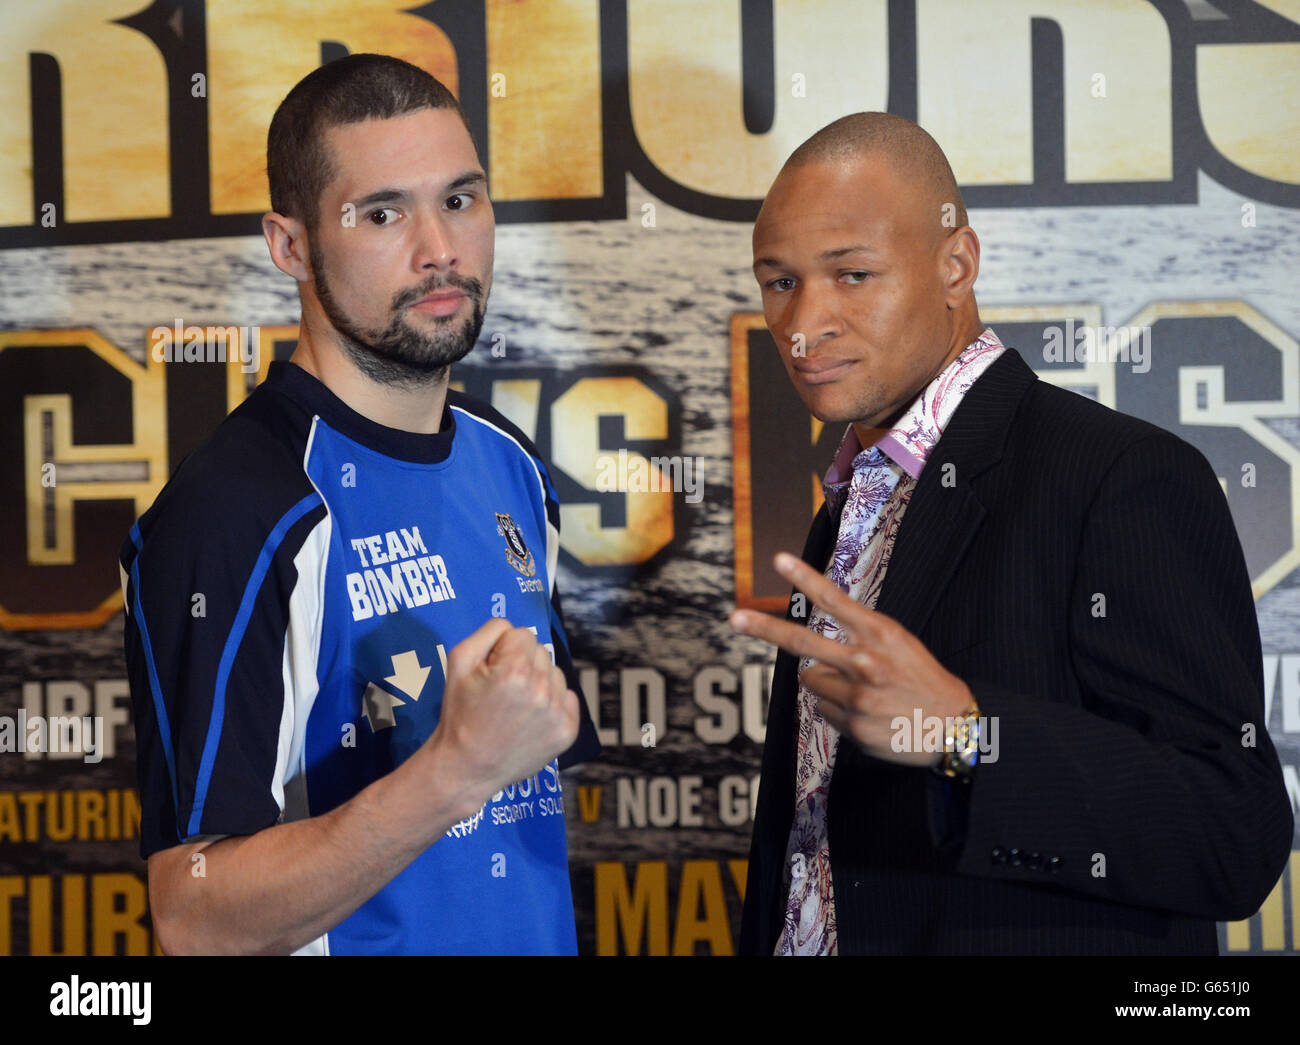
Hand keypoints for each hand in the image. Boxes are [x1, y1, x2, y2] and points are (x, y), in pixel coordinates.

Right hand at [427, 618, 579, 809]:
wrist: (467, 767)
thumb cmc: (460, 713)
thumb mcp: (458, 662)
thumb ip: (488, 631)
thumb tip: (513, 628)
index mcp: (515, 670)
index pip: (522, 634)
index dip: (503, 650)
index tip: (491, 672)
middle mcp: (541, 690)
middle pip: (541, 652)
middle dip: (522, 664)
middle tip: (501, 691)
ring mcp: (557, 713)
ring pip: (555, 674)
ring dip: (538, 683)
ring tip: (515, 706)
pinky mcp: (567, 731)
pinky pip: (568, 698)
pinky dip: (552, 704)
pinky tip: (531, 718)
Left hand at [730, 552, 973, 766]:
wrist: (954, 726)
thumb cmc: (922, 679)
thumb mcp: (899, 644)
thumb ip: (859, 639)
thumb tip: (811, 660)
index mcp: (879, 634)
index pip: (835, 600)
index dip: (805, 578)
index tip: (778, 560)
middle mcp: (865, 661)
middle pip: (802, 641)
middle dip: (765, 627)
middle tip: (735, 618)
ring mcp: (857, 696)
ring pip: (811, 682)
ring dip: (826, 686)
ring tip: (864, 693)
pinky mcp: (853, 725)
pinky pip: (824, 712)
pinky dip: (839, 712)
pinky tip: (869, 714)